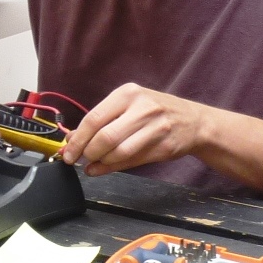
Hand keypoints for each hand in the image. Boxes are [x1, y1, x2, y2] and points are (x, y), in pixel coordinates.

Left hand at [63, 84, 208, 175]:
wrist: (193, 121)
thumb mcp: (127, 107)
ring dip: (101, 161)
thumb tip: (71, 139)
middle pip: (104, 138)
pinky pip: (131, 161)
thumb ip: (100, 122)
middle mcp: (142, 108)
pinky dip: (112, 168)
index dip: (77, 140)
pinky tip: (103, 168)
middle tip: (81, 159)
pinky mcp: (164, 146)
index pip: (94, 118)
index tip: (68, 153)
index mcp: (128, 93)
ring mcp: (156, 128)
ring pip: (118, 152)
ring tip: (96, 162)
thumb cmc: (155, 113)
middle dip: (88, 153)